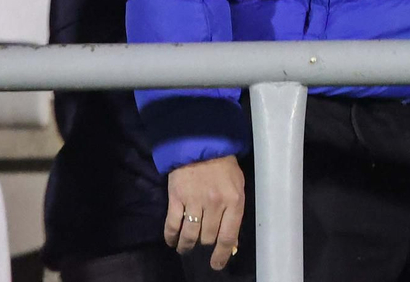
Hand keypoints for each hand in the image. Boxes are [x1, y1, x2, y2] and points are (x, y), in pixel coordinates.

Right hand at [166, 155, 245, 269]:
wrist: (202, 144)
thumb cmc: (224, 167)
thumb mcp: (238, 187)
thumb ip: (235, 212)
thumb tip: (230, 241)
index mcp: (234, 201)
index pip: (228, 236)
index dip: (222, 254)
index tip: (217, 265)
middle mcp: (215, 203)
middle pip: (207, 237)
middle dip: (205, 244)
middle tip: (202, 243)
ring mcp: (194, 201)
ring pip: (189, 235)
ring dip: (186, 245)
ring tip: (185, 248)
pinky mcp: (176, 198)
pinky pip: (172, 225)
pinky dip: (171, 237)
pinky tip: (172, 241)